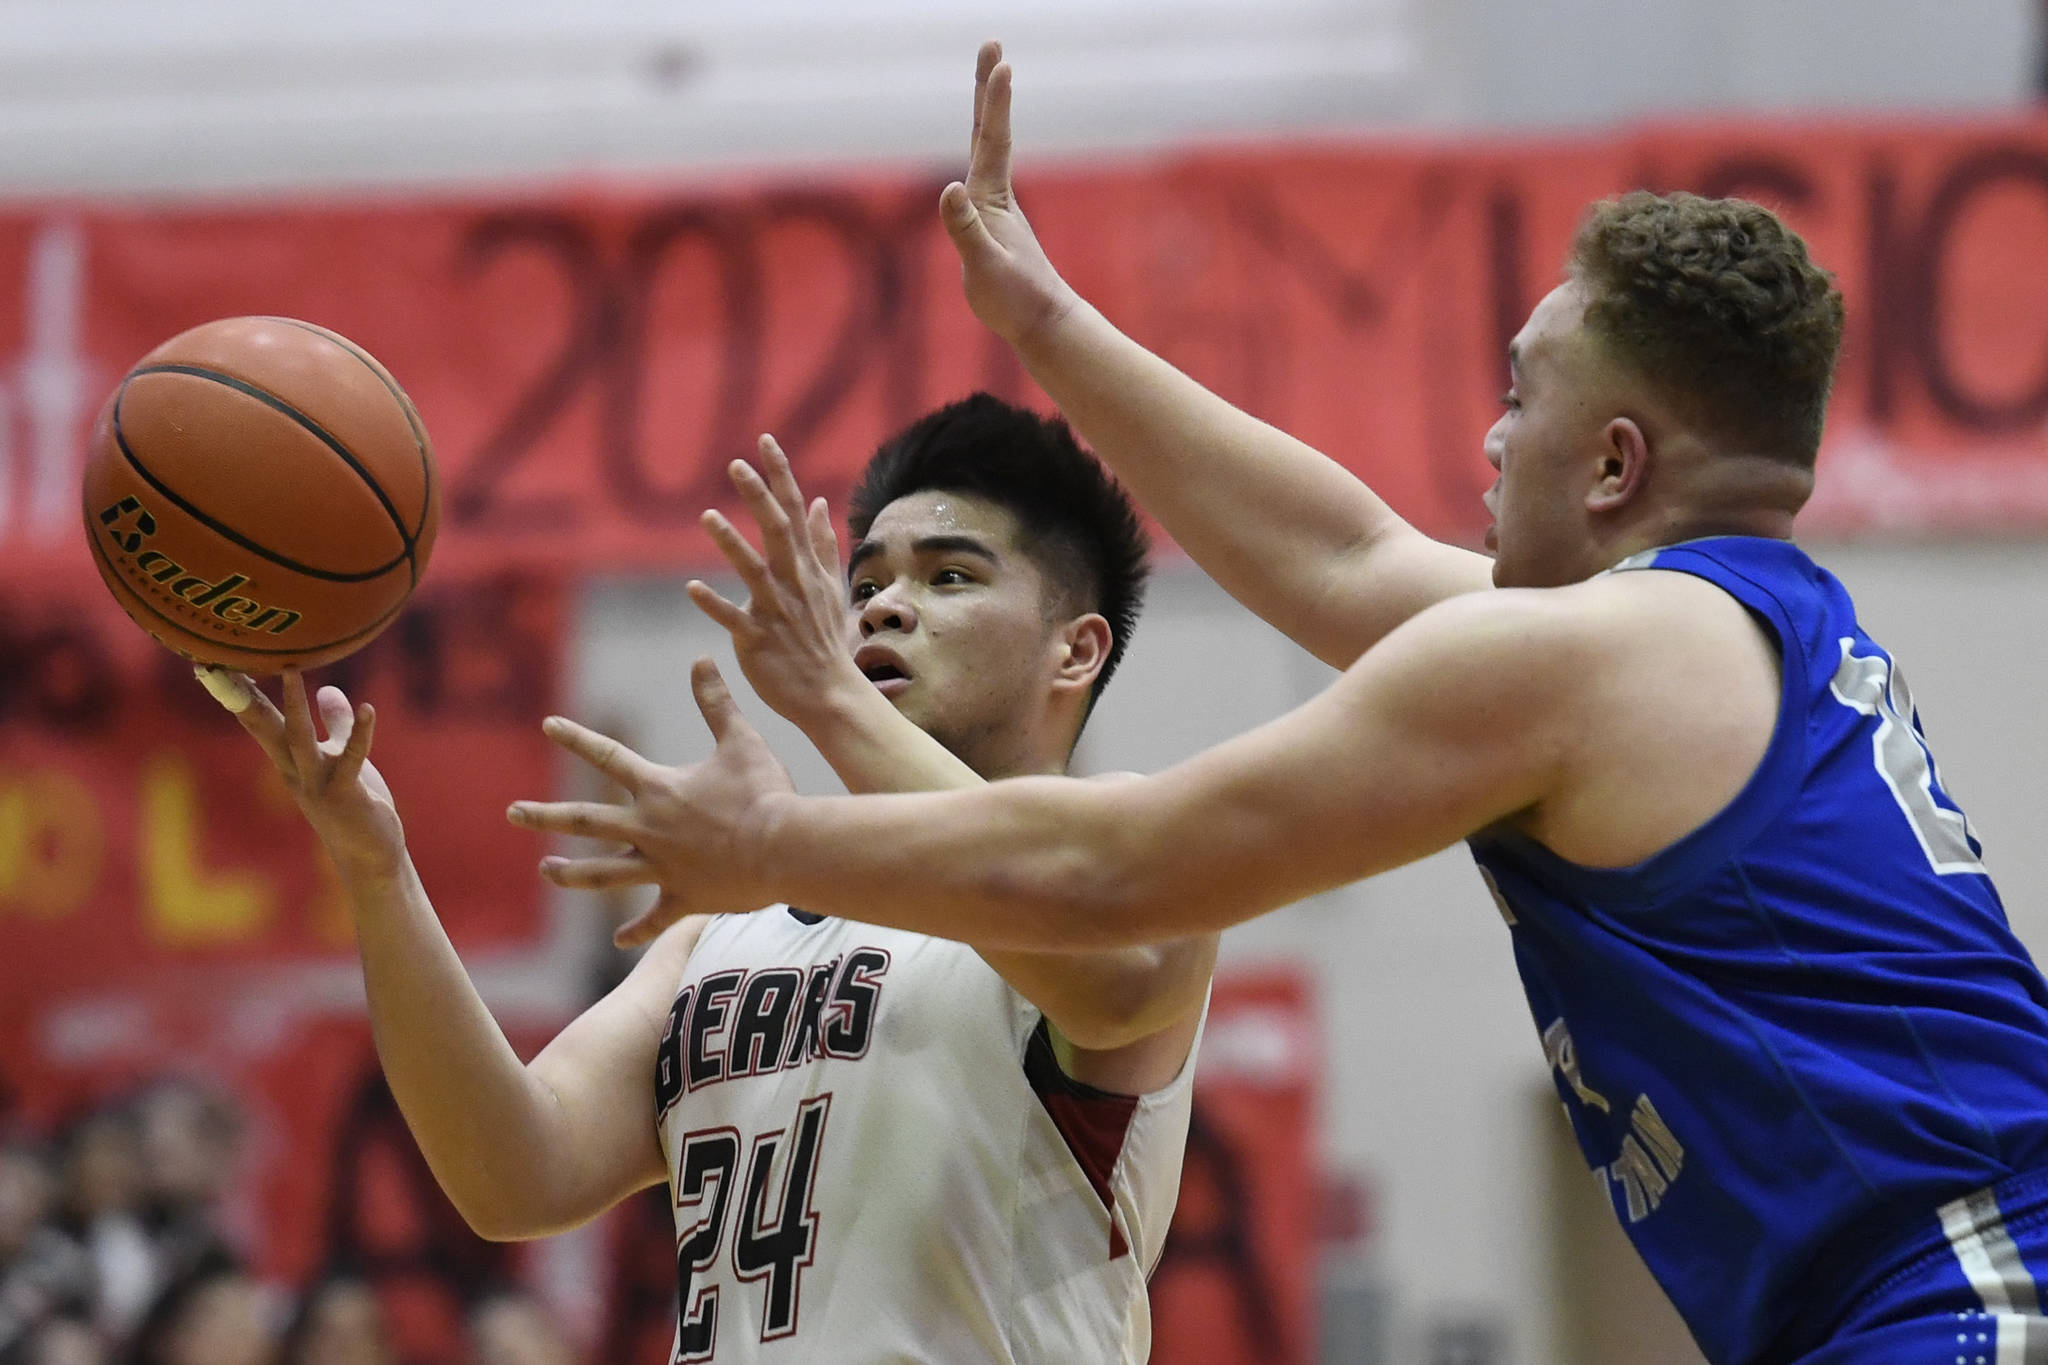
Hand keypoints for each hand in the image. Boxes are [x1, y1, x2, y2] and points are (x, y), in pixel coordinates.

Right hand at [199, 666, 404, 888]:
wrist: (368, 855)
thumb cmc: (354, 804)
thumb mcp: (341, 758)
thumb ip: (335, 724)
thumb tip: (327, 688)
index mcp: (290, 760)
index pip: (258, 720)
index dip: (238, 692)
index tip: (210, 662)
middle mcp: (295, 770)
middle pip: (264, 727)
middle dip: (243, 696)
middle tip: (220, 664)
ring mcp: (317, 784)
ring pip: (298, 740)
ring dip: (295, 706)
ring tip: (292, 670)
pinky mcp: (345, 795)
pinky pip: (352, 759)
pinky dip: (360, 733)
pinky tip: (369, 708)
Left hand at [506, 660, 796, 946]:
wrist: (785, 848)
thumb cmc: (765, 793)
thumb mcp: (741, 741)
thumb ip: (716, 703)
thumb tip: (701, 659)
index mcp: (659, 790)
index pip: (608, 757)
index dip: (577, 739)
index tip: (548, 725)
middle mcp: (650, 829)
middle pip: (586, 822)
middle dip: (545, 816)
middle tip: (512, 813)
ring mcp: (662, 867)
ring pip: (604, 874)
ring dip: (571, 874)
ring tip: (545, 870)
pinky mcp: (683, 897)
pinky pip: (653, 919)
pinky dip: (636, 932)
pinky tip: (619, 943)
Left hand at [689, 435, 866, 728]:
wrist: (830, 692)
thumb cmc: (825, 638)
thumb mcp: (830, 585)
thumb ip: (822, 544)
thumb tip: (818, 503)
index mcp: (806, 567)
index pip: (794, 511)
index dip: (780, 475)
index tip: (764, 441)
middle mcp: (792, 582)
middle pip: (776, 531)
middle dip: (758, 496)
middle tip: (736, 464)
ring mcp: (776, 610)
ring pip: (753, 571)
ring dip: (730, 544)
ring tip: (706, 517)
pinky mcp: (758, 639)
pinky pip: (734, 618)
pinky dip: (715, 604)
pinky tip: (693, 588)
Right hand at [940, 41, 1080, 345]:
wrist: (1041, 321)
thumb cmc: (1014, 299)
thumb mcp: (985, 267)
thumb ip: (966, 230)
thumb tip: (949, 188)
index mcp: (991, 199)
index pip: (993, 141)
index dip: (995, 102)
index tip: (1001, 62)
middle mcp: (995, 193)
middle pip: (989, 130)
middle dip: (988, 87)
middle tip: (992, 44)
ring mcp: (994, 204)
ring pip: (987, 146)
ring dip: (986, 109)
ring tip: (988, 75)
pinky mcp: (990, 219)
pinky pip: (982, 168)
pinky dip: (982, 142)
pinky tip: (981, 138)